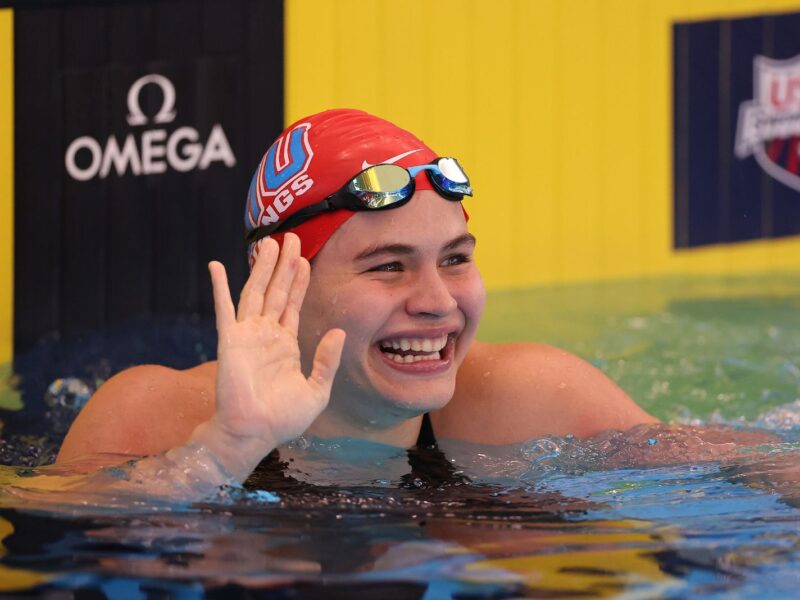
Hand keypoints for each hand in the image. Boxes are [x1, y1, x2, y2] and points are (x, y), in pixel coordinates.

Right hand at [199, 234, 344, 471]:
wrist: (255, 432)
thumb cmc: (283, 418)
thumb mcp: (317, 390)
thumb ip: (327, 360)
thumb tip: (338, 332)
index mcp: (285, 344)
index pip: (292, 304)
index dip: (299, 281)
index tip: (304, 259)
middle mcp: (266, 334)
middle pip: (276, 290)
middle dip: (284, 265)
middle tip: (290, 237)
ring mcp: (247, 335)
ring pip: (256, 292)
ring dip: (263, 267)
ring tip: (270, 242)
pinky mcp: (230, 340)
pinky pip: (224, 308)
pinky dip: (219, 286)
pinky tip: (216, 265)